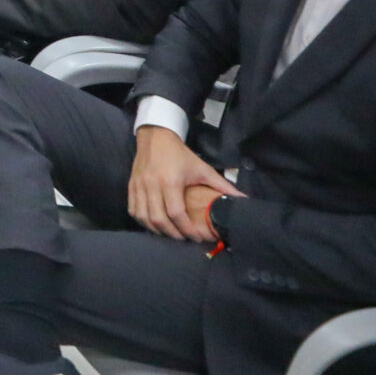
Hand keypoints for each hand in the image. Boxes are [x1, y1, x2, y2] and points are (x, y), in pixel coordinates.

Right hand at [128, 125, 240, 242]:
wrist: (156, 135)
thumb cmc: (180, 154)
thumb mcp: (203, 169)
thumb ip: (223, 186)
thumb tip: (244, 200)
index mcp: (171, 181)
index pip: (176, 213)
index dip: (186, 229)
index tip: (196, 238)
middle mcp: (152, 185)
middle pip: (158, 219)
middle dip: (172, 234)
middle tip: (184, 238)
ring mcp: (139, 185)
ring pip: (143, 217)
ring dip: (156, 230)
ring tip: (170, 233)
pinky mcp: (131, 185)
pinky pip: (133, 209)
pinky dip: (142, 221)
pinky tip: (153, 224)